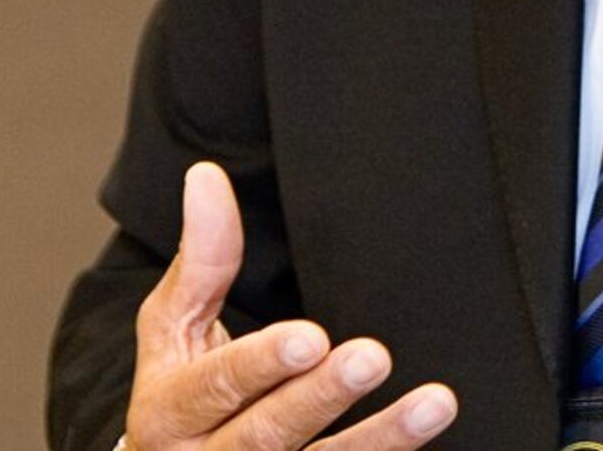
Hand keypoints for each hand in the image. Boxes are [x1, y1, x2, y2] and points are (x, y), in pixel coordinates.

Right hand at [126, 163, 457, 449]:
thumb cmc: (181, 390)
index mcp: (168, 413)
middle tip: (373, 356)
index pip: (216, 386)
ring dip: (380, 439)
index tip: (310, 337)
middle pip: (267, 435)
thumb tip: (207, 178)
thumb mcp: (173, 329)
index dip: (262, 365)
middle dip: (321, 397)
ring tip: (434, 404)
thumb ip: (199, 261)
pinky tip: (426, 437)